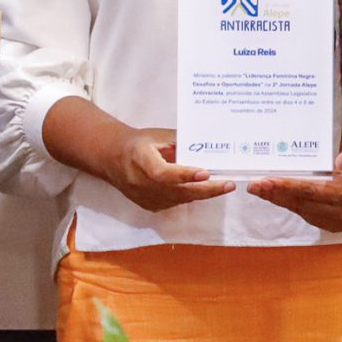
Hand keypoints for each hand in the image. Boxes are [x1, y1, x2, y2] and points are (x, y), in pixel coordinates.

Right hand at [90, 122, 236, 212]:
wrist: (113, 158)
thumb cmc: (140, 143)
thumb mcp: (158, 136)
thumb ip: (180, 142)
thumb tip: (209, 147)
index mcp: (139, 157)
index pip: (162, 172)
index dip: (184, 175)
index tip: (206, 173)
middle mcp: (139, 181)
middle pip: (176, 191)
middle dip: (206, 189)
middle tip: (228, 185)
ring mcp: (142, 197)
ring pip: (179, 199)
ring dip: (201, 193)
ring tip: (222, 186)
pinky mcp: (148, 205)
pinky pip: (174, 203)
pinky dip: (188, 196)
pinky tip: (199, 188)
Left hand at [248, 147, 341, 232]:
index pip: (312, 191)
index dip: (287, 186)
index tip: (267, 181)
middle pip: (302, 203)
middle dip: (275, 194)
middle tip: (253, 185)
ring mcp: (338, 223)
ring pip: (301, 211)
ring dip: (278, 200)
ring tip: (258, 189)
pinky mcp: (333, 226)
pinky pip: (305, 214)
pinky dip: (288, 204)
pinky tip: (273, 196)